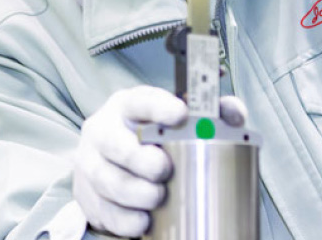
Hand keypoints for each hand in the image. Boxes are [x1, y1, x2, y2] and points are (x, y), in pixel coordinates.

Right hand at [73, 86, 246, 237]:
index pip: (138, 101)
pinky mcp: (88, 196)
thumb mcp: (170, 119)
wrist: (107, 163)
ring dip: (134, 192)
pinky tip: (144, 221)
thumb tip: (233, 112)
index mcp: (125, 107)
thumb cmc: (148, 139)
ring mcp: (91, 165)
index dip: (158, 107)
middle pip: (112, 142)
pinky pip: (105, 210)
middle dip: (139, 158)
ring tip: (157, 198)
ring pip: (105, 179)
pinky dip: (125, 219)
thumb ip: (208, 114)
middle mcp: (102, 132)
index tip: (181, 114)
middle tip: (164, 169)